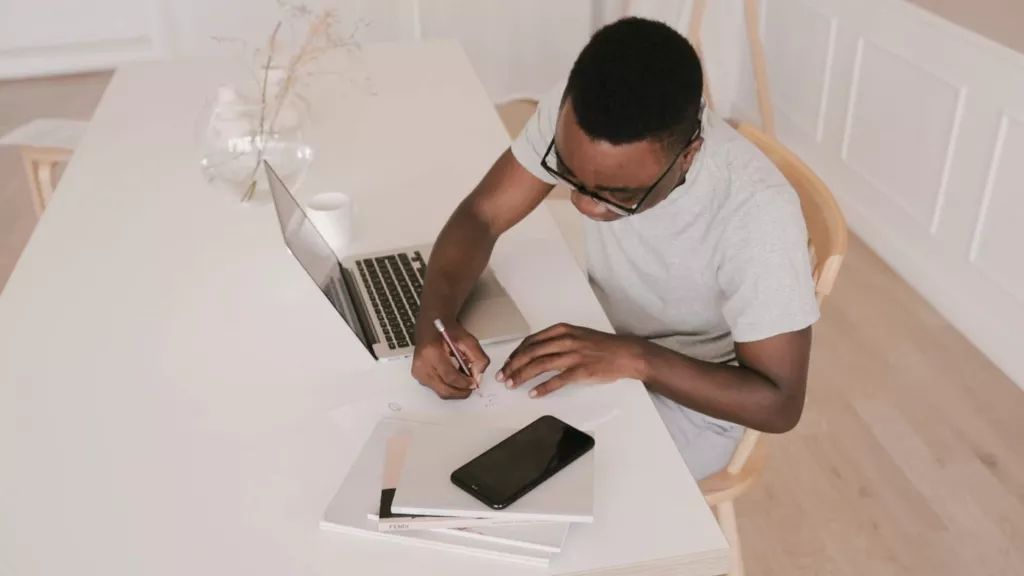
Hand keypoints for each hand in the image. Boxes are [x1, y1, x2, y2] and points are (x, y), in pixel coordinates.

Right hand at [411, 318, 489, 399]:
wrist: (431, 325)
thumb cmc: (448, 331)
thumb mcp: (468, 340)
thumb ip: (478, 358)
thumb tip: (478, 378)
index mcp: (431, 352)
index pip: (450, 376)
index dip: (464, 383)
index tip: (474, 383)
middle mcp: (421, 364)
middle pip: (444, 390)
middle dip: (461, 391)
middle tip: (471, 386)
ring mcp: (418, 372)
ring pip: (441, 392)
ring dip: (455, 389)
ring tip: (462, 377)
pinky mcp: (418, 376)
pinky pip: (437, 389)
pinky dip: (448, 386)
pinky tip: (452, 375)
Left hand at [496, 323, 644, 397]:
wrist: (626, 353)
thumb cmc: (602, 345)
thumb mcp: (578, 334)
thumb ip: (558, 340)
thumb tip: (537, 351)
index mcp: (562, 330)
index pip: (531, 341)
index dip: (516, 353)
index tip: (507, 363)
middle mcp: (565, 340)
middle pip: (531, 353)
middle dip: (513, 365)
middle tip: (502, 376)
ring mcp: (573, 355)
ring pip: (540, 365)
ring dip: (522, 376)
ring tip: (512, 385)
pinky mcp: (581, 371)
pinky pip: (557, 380)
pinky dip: (543, 388)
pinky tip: (533, 394)